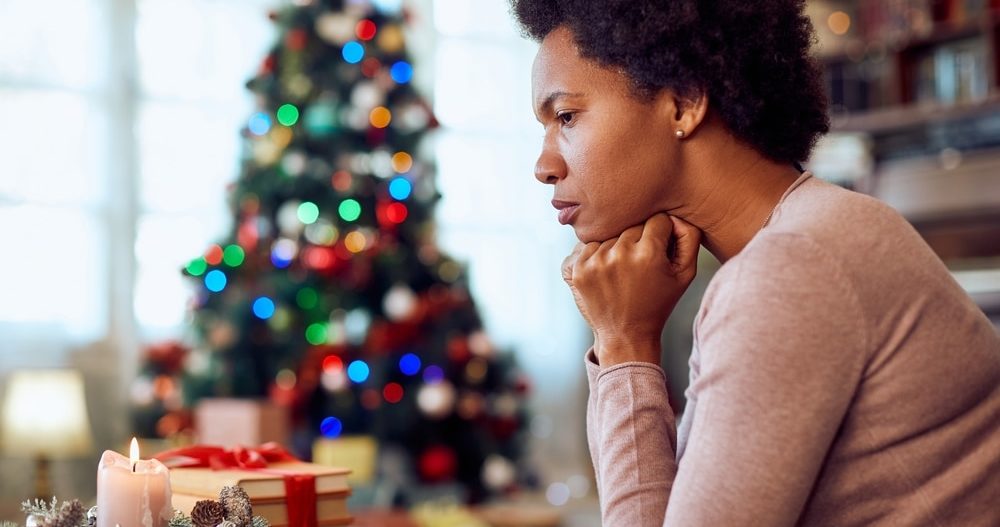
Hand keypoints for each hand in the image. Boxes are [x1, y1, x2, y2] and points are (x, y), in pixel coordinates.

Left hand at [561, 213, 701, 366]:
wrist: (626, 335)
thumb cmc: (658, 303)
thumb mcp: (685, 274)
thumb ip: (689, 237)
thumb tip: (675, 214)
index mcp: (648, 254)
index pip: (658, 219)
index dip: (662, 234)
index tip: (660, 250)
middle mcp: (619, 254)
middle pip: (632, 224)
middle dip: (639, 240)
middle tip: (641, 265)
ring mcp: (594, 261)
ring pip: (610, 233)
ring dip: (616, 246)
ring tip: (623, 271)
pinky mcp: (576, 268)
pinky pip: (588, 244)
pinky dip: (596, 254)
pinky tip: (606, 273)